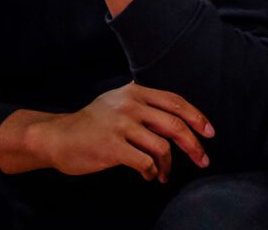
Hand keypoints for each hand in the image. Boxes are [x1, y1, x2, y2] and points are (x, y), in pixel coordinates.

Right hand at [37, 82, 213, 181]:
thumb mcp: (118, 101)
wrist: (57, 136)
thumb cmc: (92, 123)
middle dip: (194, 144)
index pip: (176, 102)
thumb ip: (145, 104)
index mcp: (136, 92)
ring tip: (163, 175)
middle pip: (175, 124)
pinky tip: (148, 175)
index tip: (210, 133)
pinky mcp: (112, 147)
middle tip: (203, 160)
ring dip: (168, 165)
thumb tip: (180, 118)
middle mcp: (130, 105)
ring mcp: (120, 125)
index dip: (197, 117)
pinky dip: (151, 172)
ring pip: (162, 146)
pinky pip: (144, 162)